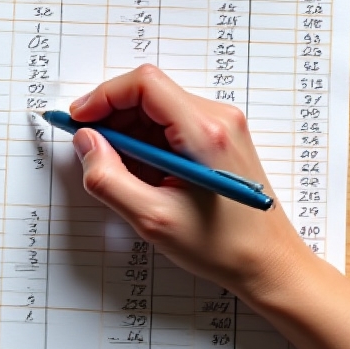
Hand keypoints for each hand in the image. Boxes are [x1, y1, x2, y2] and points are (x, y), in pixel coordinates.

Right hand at [69, 63, 307, 302]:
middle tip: (91, 149)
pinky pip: (171, 121)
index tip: (79, 120)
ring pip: (157, 106)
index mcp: (205, 132)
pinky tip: (143, 173)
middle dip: (112, 116)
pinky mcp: (220, 136)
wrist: (270, 264)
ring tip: (121, 170)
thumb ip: (109, 178)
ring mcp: (222, 125)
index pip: (144, 84)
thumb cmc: (222, 247)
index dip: (104, 96)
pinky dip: (146, 139)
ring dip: (128, 130)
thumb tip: (85, 143)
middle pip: (148, 92)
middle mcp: (218, 118)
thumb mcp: (153, 219)